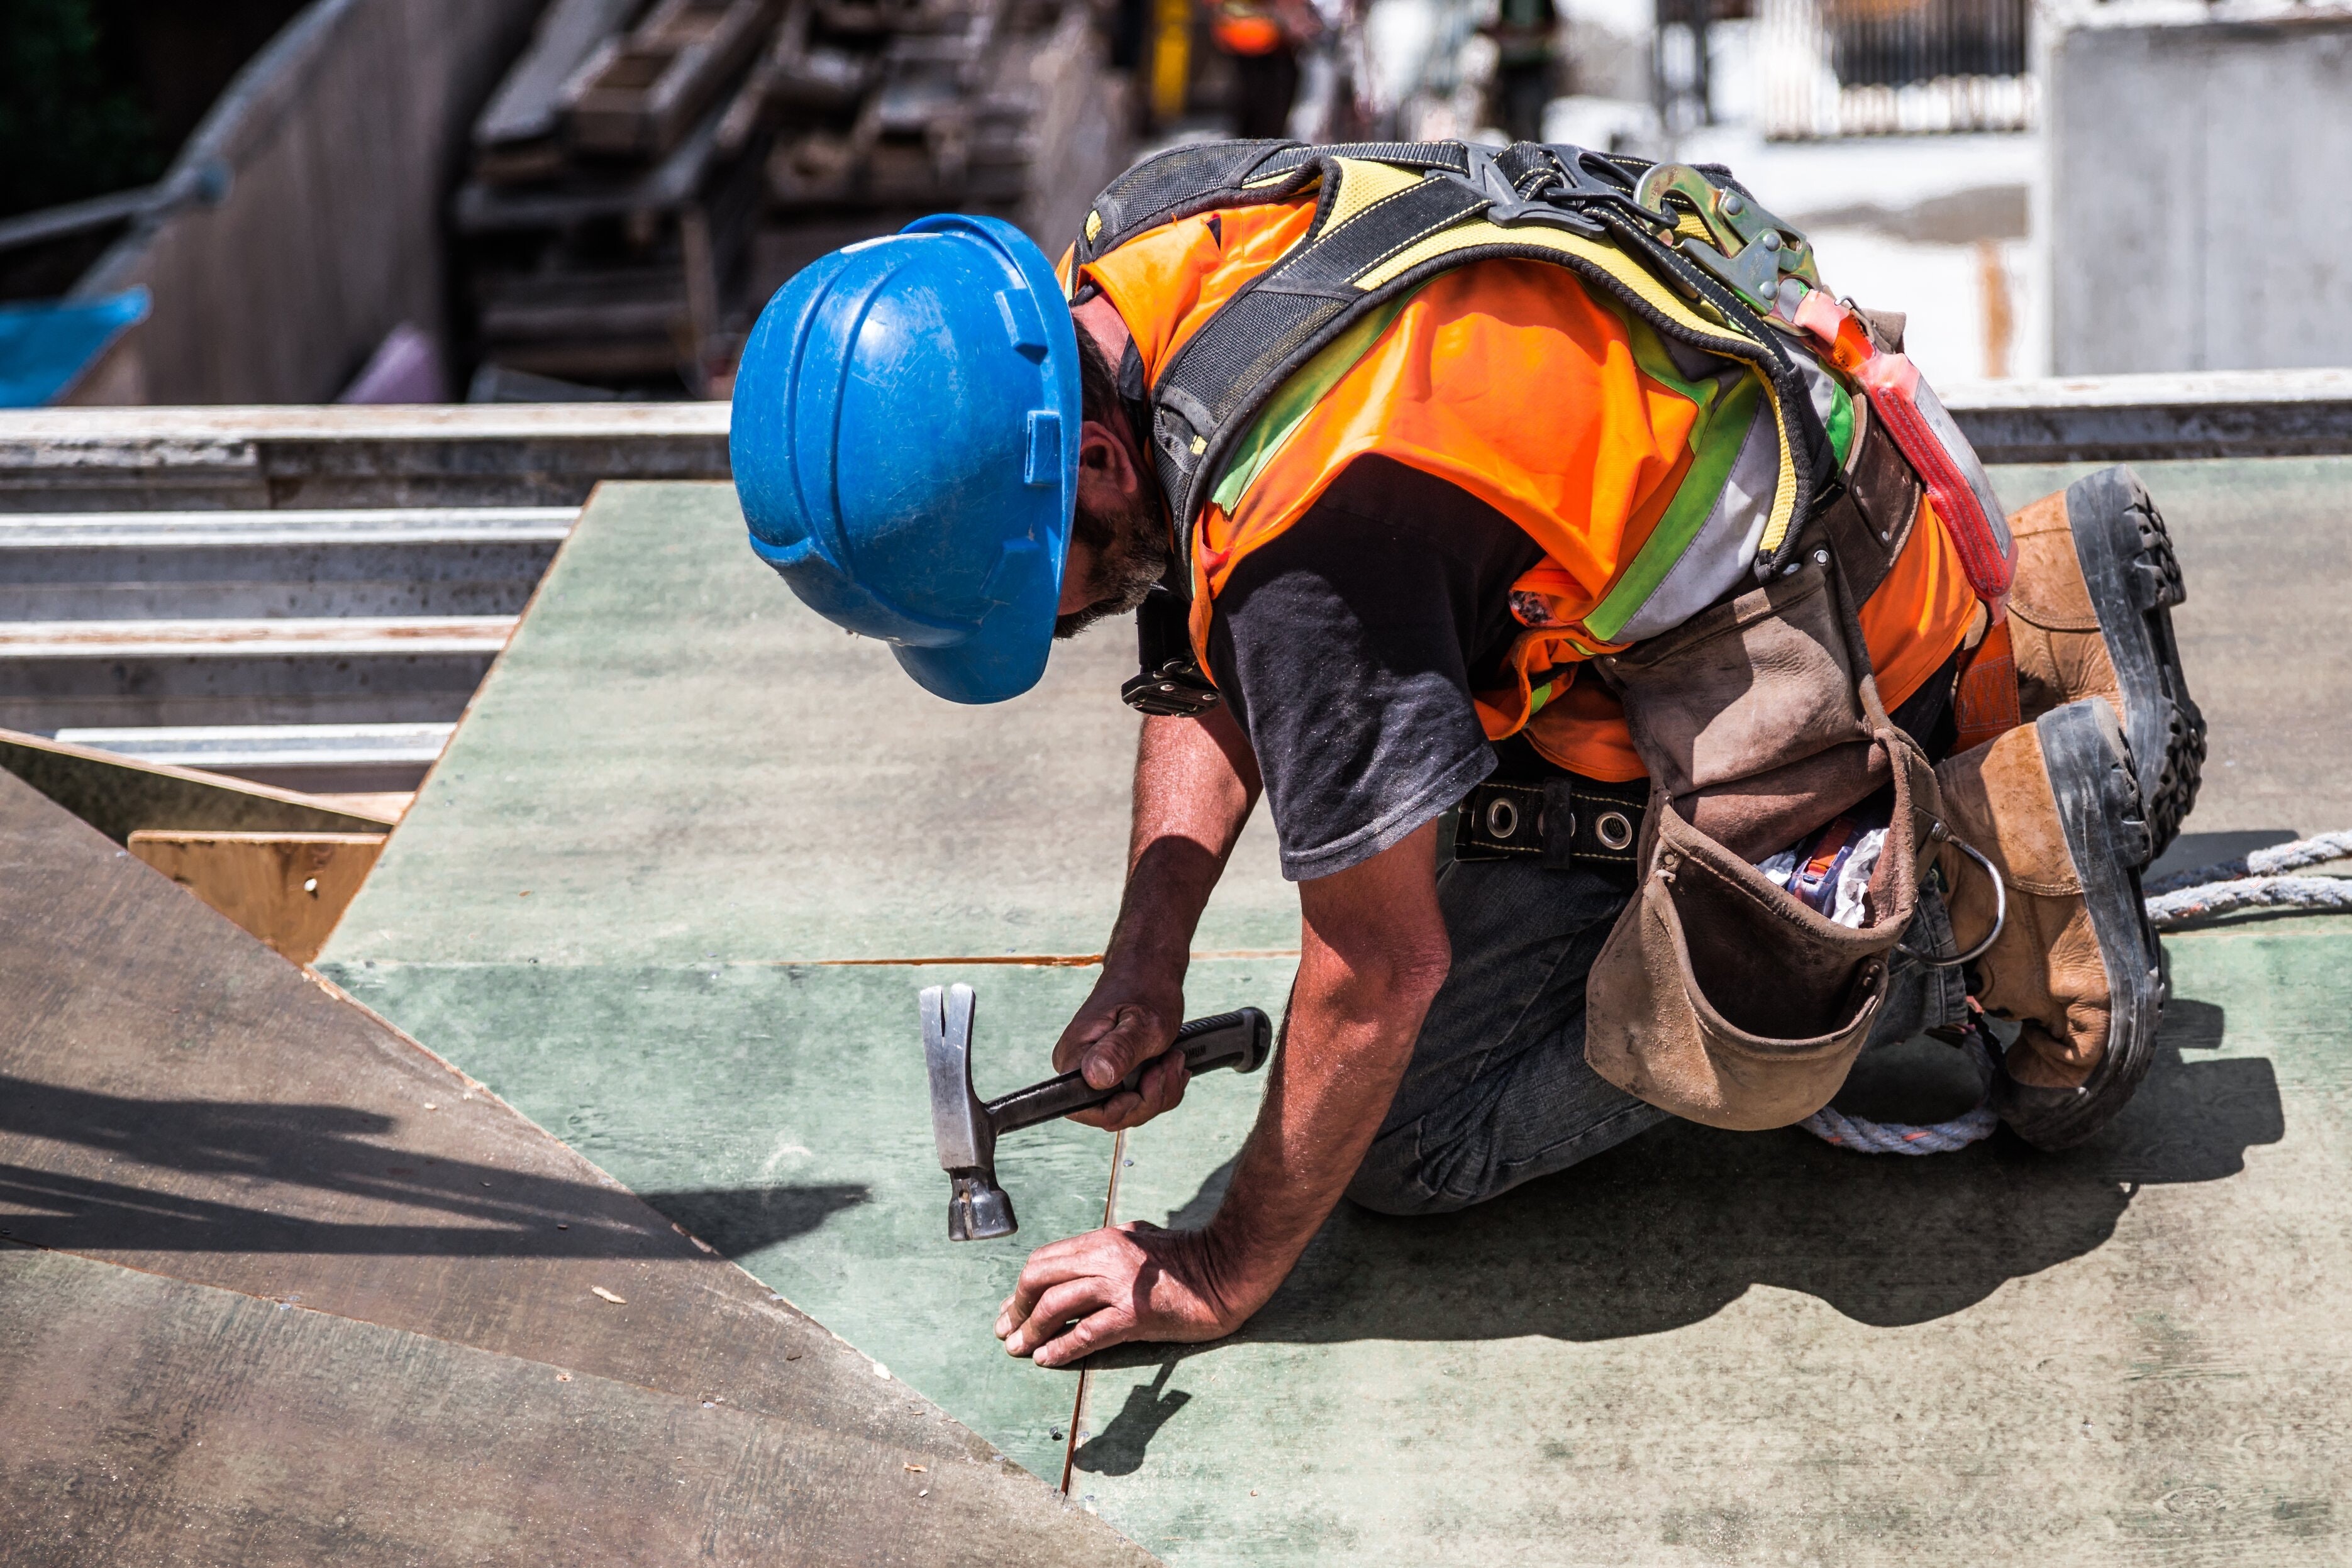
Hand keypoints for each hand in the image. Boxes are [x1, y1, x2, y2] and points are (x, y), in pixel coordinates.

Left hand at [995, 1222, 1251, 1367]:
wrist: (1227, 1272)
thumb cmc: (1187, 1259)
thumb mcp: (1140, 1240)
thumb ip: (1109, 1247)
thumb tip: (1078, 1263)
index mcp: (1104, 1240)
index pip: (1045, 1260)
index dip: (1021, 1287)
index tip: (1011, 1308)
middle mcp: (1105, 1257)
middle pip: (1040, 1278)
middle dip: (1016, 1307)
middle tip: (1006, 1330)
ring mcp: (1119, 1285)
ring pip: (1055, 1306)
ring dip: (1031, 1331)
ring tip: (1018, 1349)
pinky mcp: (1135, 1314)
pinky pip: (1086, 1333)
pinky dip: (1061, 1348)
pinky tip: (1047, 1359)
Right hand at [1052, 974, 1188, 1131]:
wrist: (1149, 968)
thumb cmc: (1145, 987)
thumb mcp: (1144, 1022)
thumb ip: (1121, 1051)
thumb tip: (1096, 1077)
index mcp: (1074, 1058)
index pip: (1087, 1111)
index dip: (1124, 1109)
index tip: (1149, 1079)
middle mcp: (1078, 1069)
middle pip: (1113, 1115)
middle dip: (1151, 1098)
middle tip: (1171, 1062)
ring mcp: (1095, 1072)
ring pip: (1130, 1109)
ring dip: (1161, 1090)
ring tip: (1174, 1057)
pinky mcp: (1113, 1073)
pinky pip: (1138, 1099)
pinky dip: (1161, 1086)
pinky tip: (1171, 1062)